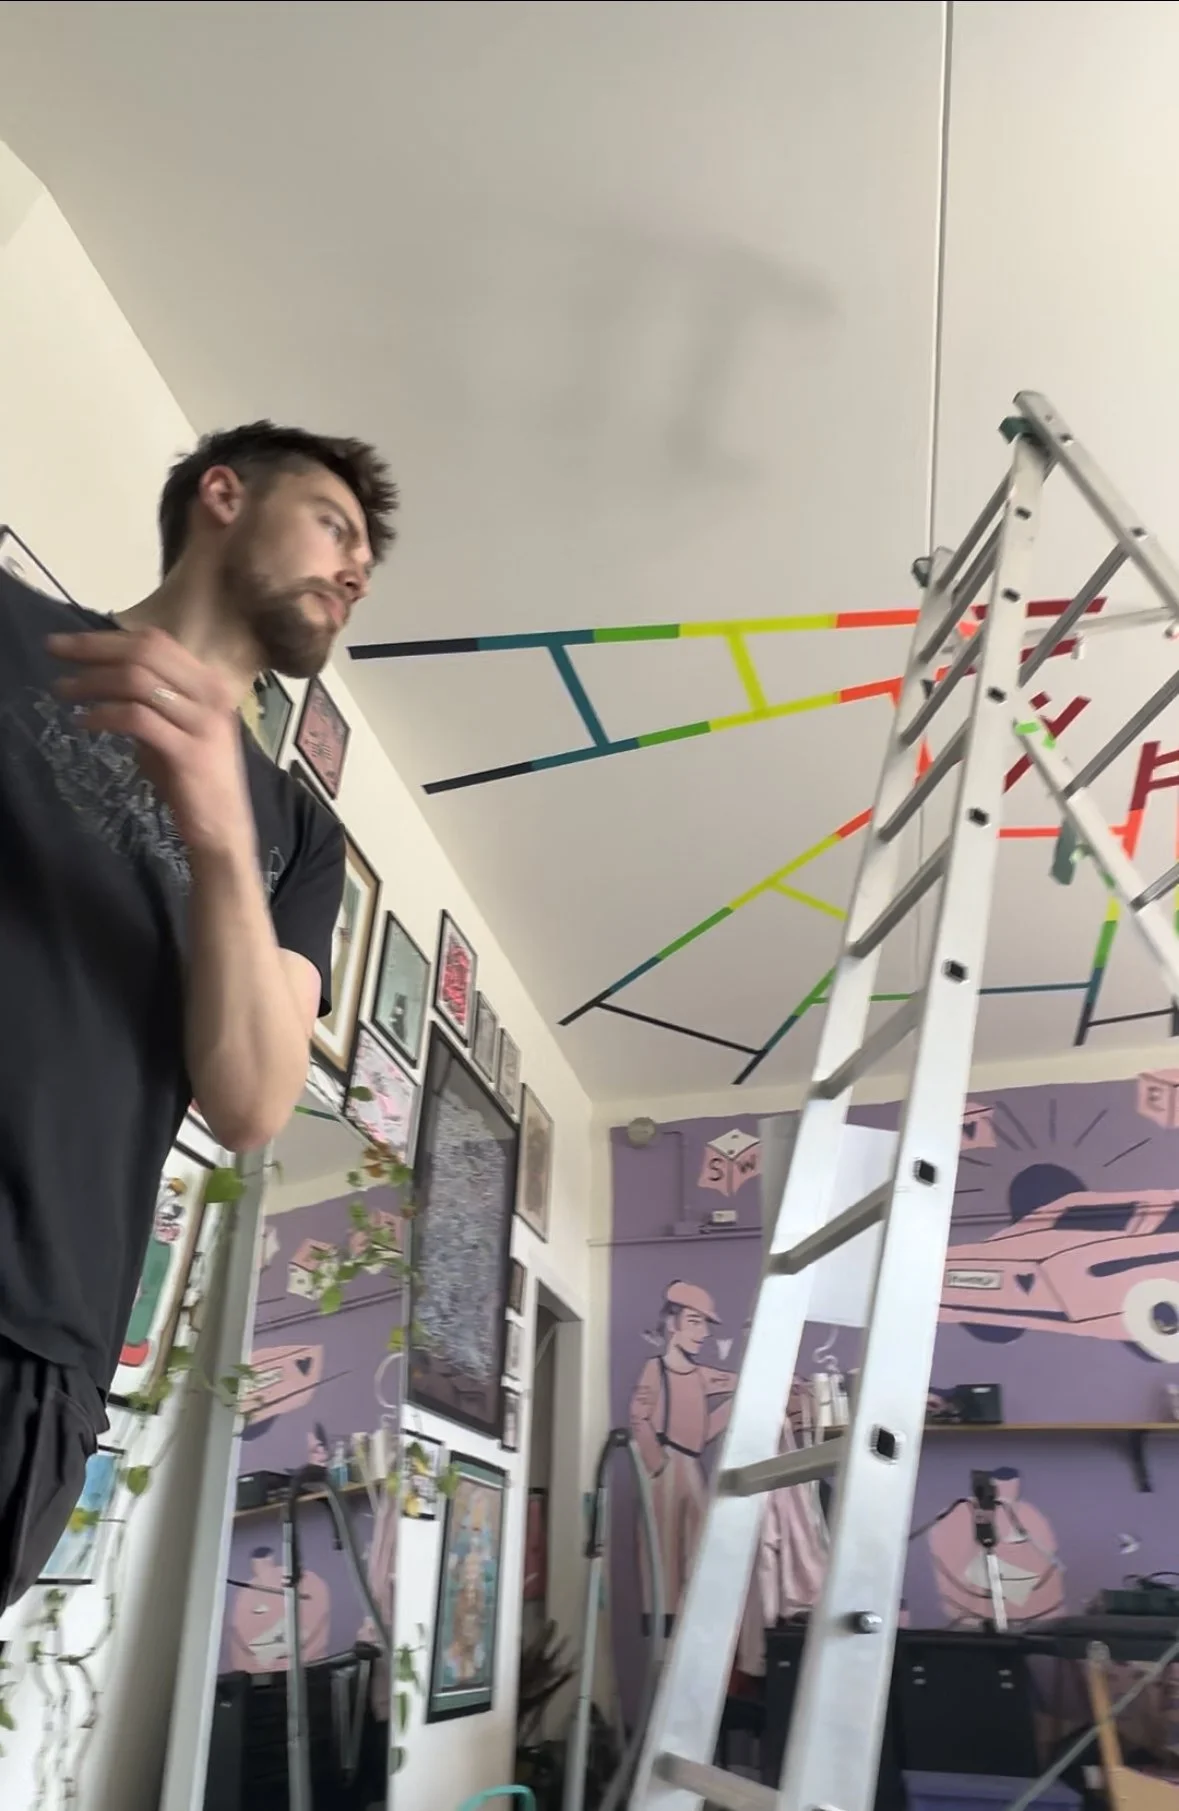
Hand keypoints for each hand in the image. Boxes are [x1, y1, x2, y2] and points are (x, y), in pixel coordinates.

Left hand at [48, 626, 255, 860]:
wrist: (222, 828)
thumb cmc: (194, 779)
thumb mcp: (174, 728)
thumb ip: (150, 700)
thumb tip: (103, 676)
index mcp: (210, 682)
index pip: (155, 641)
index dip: (107, 637)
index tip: (69, 643)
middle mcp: (212, 694)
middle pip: (145, 652)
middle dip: (92, 649)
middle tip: (54, 652)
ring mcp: (203, 722)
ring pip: (137, 681)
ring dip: (92, 682)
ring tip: (63, 691)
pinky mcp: (189, 751)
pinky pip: (136, 719)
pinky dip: (103, 716)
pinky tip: (82, 722)